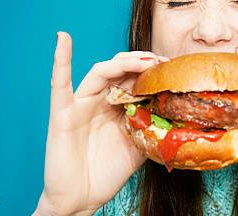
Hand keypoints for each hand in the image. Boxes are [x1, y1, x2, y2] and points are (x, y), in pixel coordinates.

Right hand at [34, 32, 167, 215]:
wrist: (82, 198)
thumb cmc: (107, 173)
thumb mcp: (139, 146)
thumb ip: (152, 127)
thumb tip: (178, 115)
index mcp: (117, 106)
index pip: (135, 78)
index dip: (153, 70)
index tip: (173, 67)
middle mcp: (99, 100)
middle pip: (121, 69)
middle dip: (143, 62)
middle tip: (163, 63)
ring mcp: (81, 104)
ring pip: (101, 72)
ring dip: (123, 63)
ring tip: (144, 61)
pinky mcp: (63, 113)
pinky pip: (59, 84)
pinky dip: (60, 60)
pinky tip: (63, 39)